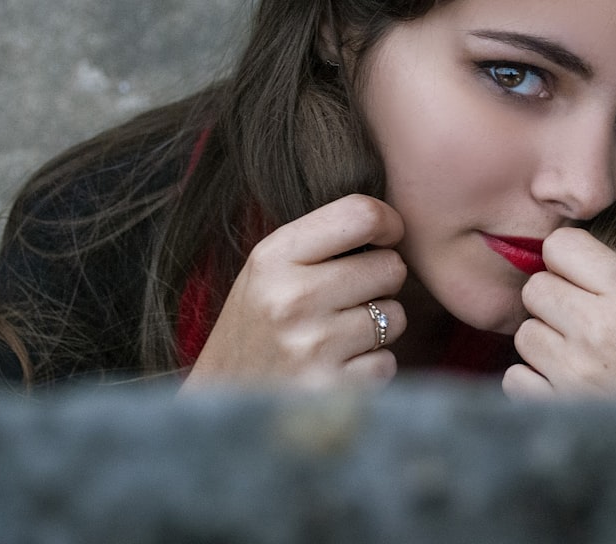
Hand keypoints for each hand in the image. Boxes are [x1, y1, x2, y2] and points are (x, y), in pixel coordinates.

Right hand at [181, 194, 406, 390]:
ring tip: (337, 335)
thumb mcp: (271, 268)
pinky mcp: (330, 391)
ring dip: (378, 326)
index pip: (361, 215)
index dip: (388, 223)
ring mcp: (311, 348)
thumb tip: (394, 222)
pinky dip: (370, 366)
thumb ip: (324, 238)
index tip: (384, 237)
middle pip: (390, 266)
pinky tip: (336, 368)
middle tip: (348, 297)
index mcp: (274, 257)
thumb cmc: (260, 323)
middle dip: (381, 281)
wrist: (219, 402)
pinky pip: (387, 362)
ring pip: (395, 315)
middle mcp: (291, 299)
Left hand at [501, 227, 615, 402]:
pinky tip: (567, 389)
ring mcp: (573, 371)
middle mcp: (597, 327)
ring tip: (581, 361)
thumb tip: (577, 260)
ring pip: (525, 333)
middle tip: (581, 324)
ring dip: (545, 344)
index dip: (567, 260)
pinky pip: (516, 377)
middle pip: (535, 288)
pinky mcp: (556, 409)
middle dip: (553, 301)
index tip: (580, 279)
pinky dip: (535, 383)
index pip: (562, 245)